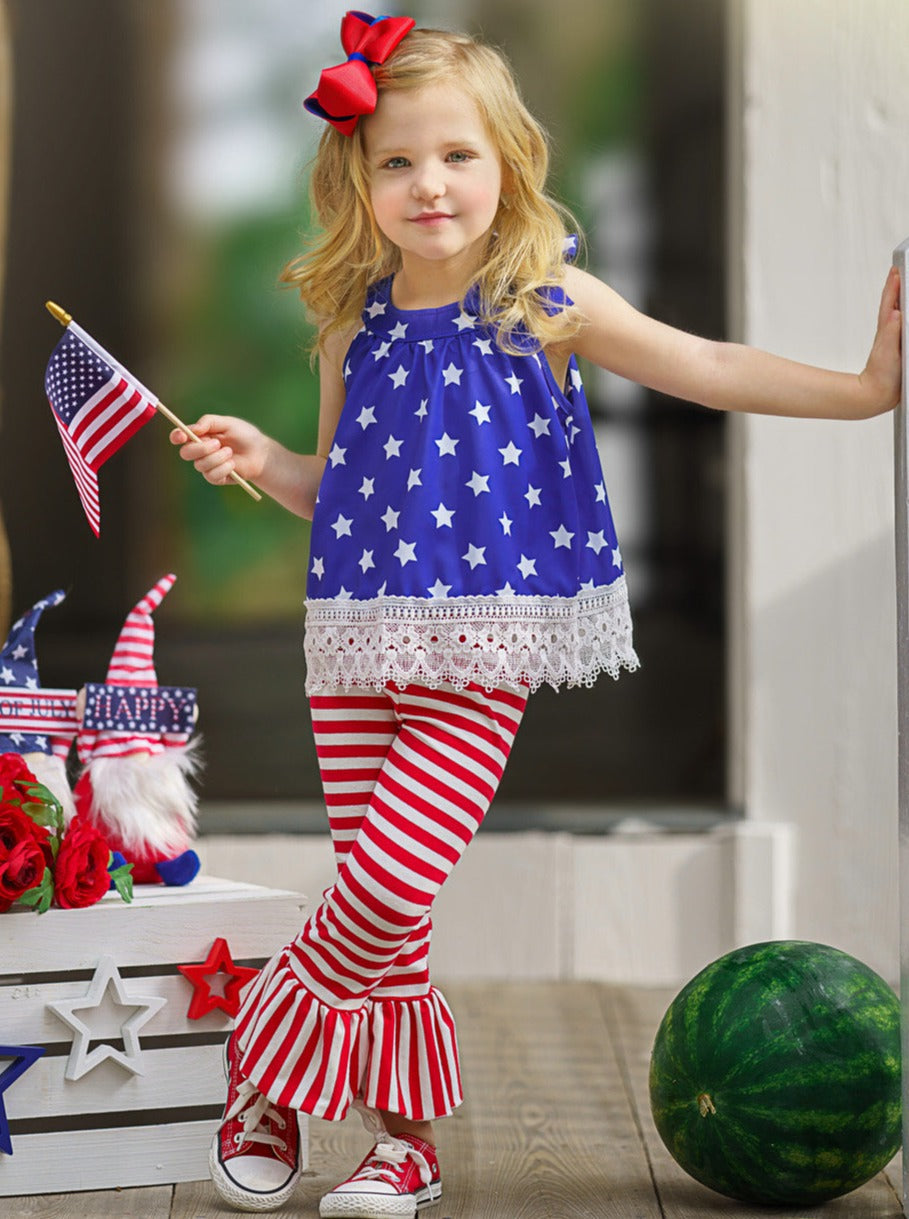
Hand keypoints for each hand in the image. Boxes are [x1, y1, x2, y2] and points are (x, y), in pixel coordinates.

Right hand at [168, 414, 269, 484]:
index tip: (182, 436)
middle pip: (186, 453)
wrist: (261, 453)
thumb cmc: (245, 435)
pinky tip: (233, 464)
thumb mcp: (228, 423)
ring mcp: (207, 466)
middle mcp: (200, 451)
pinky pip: (211, 476)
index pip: (180, 437)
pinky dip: (223, 468)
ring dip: (216, 458)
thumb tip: (192, 429)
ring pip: (199, 465)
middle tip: (217, 443)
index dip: (177, 437)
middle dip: (200, 448)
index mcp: (200, 436)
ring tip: (231, 452)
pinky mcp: (216, 478)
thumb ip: (209, 422)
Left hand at [858, 266, 901, 415]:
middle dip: (897, 285)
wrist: (876, 395)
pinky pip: (902, 323)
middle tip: (899, 269)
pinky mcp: (897, 345)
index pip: (891, 302)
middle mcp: (890, 330)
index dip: (894, 286)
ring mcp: (893, 337)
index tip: (896, 270)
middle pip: (894, 302)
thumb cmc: (881, 377)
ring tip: (902, 282)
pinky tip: (905, 312)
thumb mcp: (888, 353)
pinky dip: (903, 312)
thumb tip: (897, 314)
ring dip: (900, 296)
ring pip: (898, 311)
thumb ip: (892, 332)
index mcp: (889, 329)